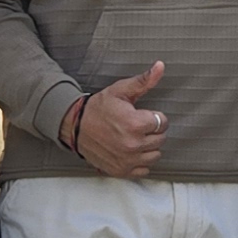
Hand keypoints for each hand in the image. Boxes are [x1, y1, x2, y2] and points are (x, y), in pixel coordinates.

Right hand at [71, 61, 169, 177]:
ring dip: (148, 147)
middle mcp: (133, 145)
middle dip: (152, 131)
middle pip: (160, 139)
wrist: (75, 126)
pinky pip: (144, 170)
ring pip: (154, 155)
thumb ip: (144, 80)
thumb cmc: (98, 108)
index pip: (162, 123)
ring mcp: (127, 160)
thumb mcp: (121, 90)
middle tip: (138, 125)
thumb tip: (160, 66)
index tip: (143, 115)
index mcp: (136, 124)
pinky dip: (140, 162)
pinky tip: (131, 151)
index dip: (154, 116)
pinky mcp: (121, 170)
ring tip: (135, 137)